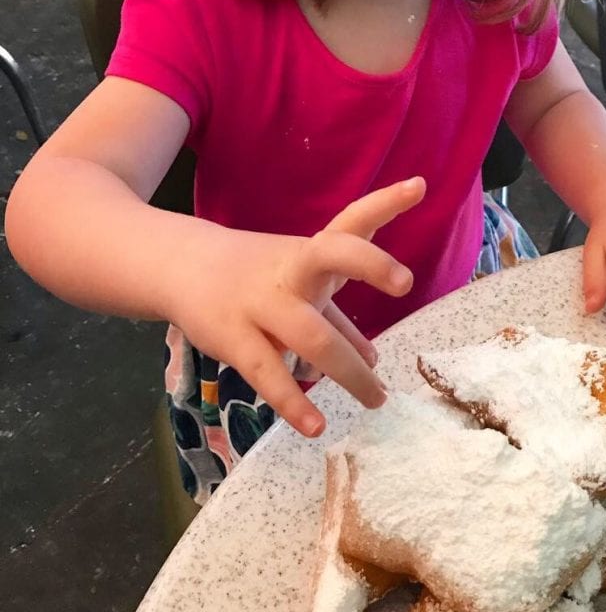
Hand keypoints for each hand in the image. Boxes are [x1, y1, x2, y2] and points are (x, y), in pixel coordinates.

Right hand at [168, 176, 426, 436]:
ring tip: (377, 399)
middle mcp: (291, 270)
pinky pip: (266, 373)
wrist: (179, 266)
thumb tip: (374, 358)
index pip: (353, 222)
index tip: (420, 186)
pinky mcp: (233, 337)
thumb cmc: (257, 275)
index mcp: (311, 252)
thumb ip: (339, 321)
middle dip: (369, 263)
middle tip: (406, 281)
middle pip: (332, 254)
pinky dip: (293, 402)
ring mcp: (261, 302)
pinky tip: (315, 425)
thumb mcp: (301, 288)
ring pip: (311, 334)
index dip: (386, 203)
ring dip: (348, 370)